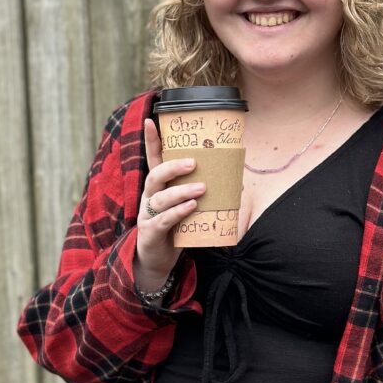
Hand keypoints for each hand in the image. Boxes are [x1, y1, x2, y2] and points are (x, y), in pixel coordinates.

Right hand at [134, 119, 204, 291]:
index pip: (153, 159)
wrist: (158, 262)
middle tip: (193, 163)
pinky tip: (192, 207)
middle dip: (173, 167)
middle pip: (155, 175)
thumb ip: (201, 195)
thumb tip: (235, 185)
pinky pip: (163, 219)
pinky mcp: (151, 232)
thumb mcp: (187, 209)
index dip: (151, 140)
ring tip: (201, 188)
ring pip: (160, 197)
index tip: (151, 120)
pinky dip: (178, 212)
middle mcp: (149, 197)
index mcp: (158, 188)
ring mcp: (147, 215)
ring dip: (181, 191)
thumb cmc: (176, 230)